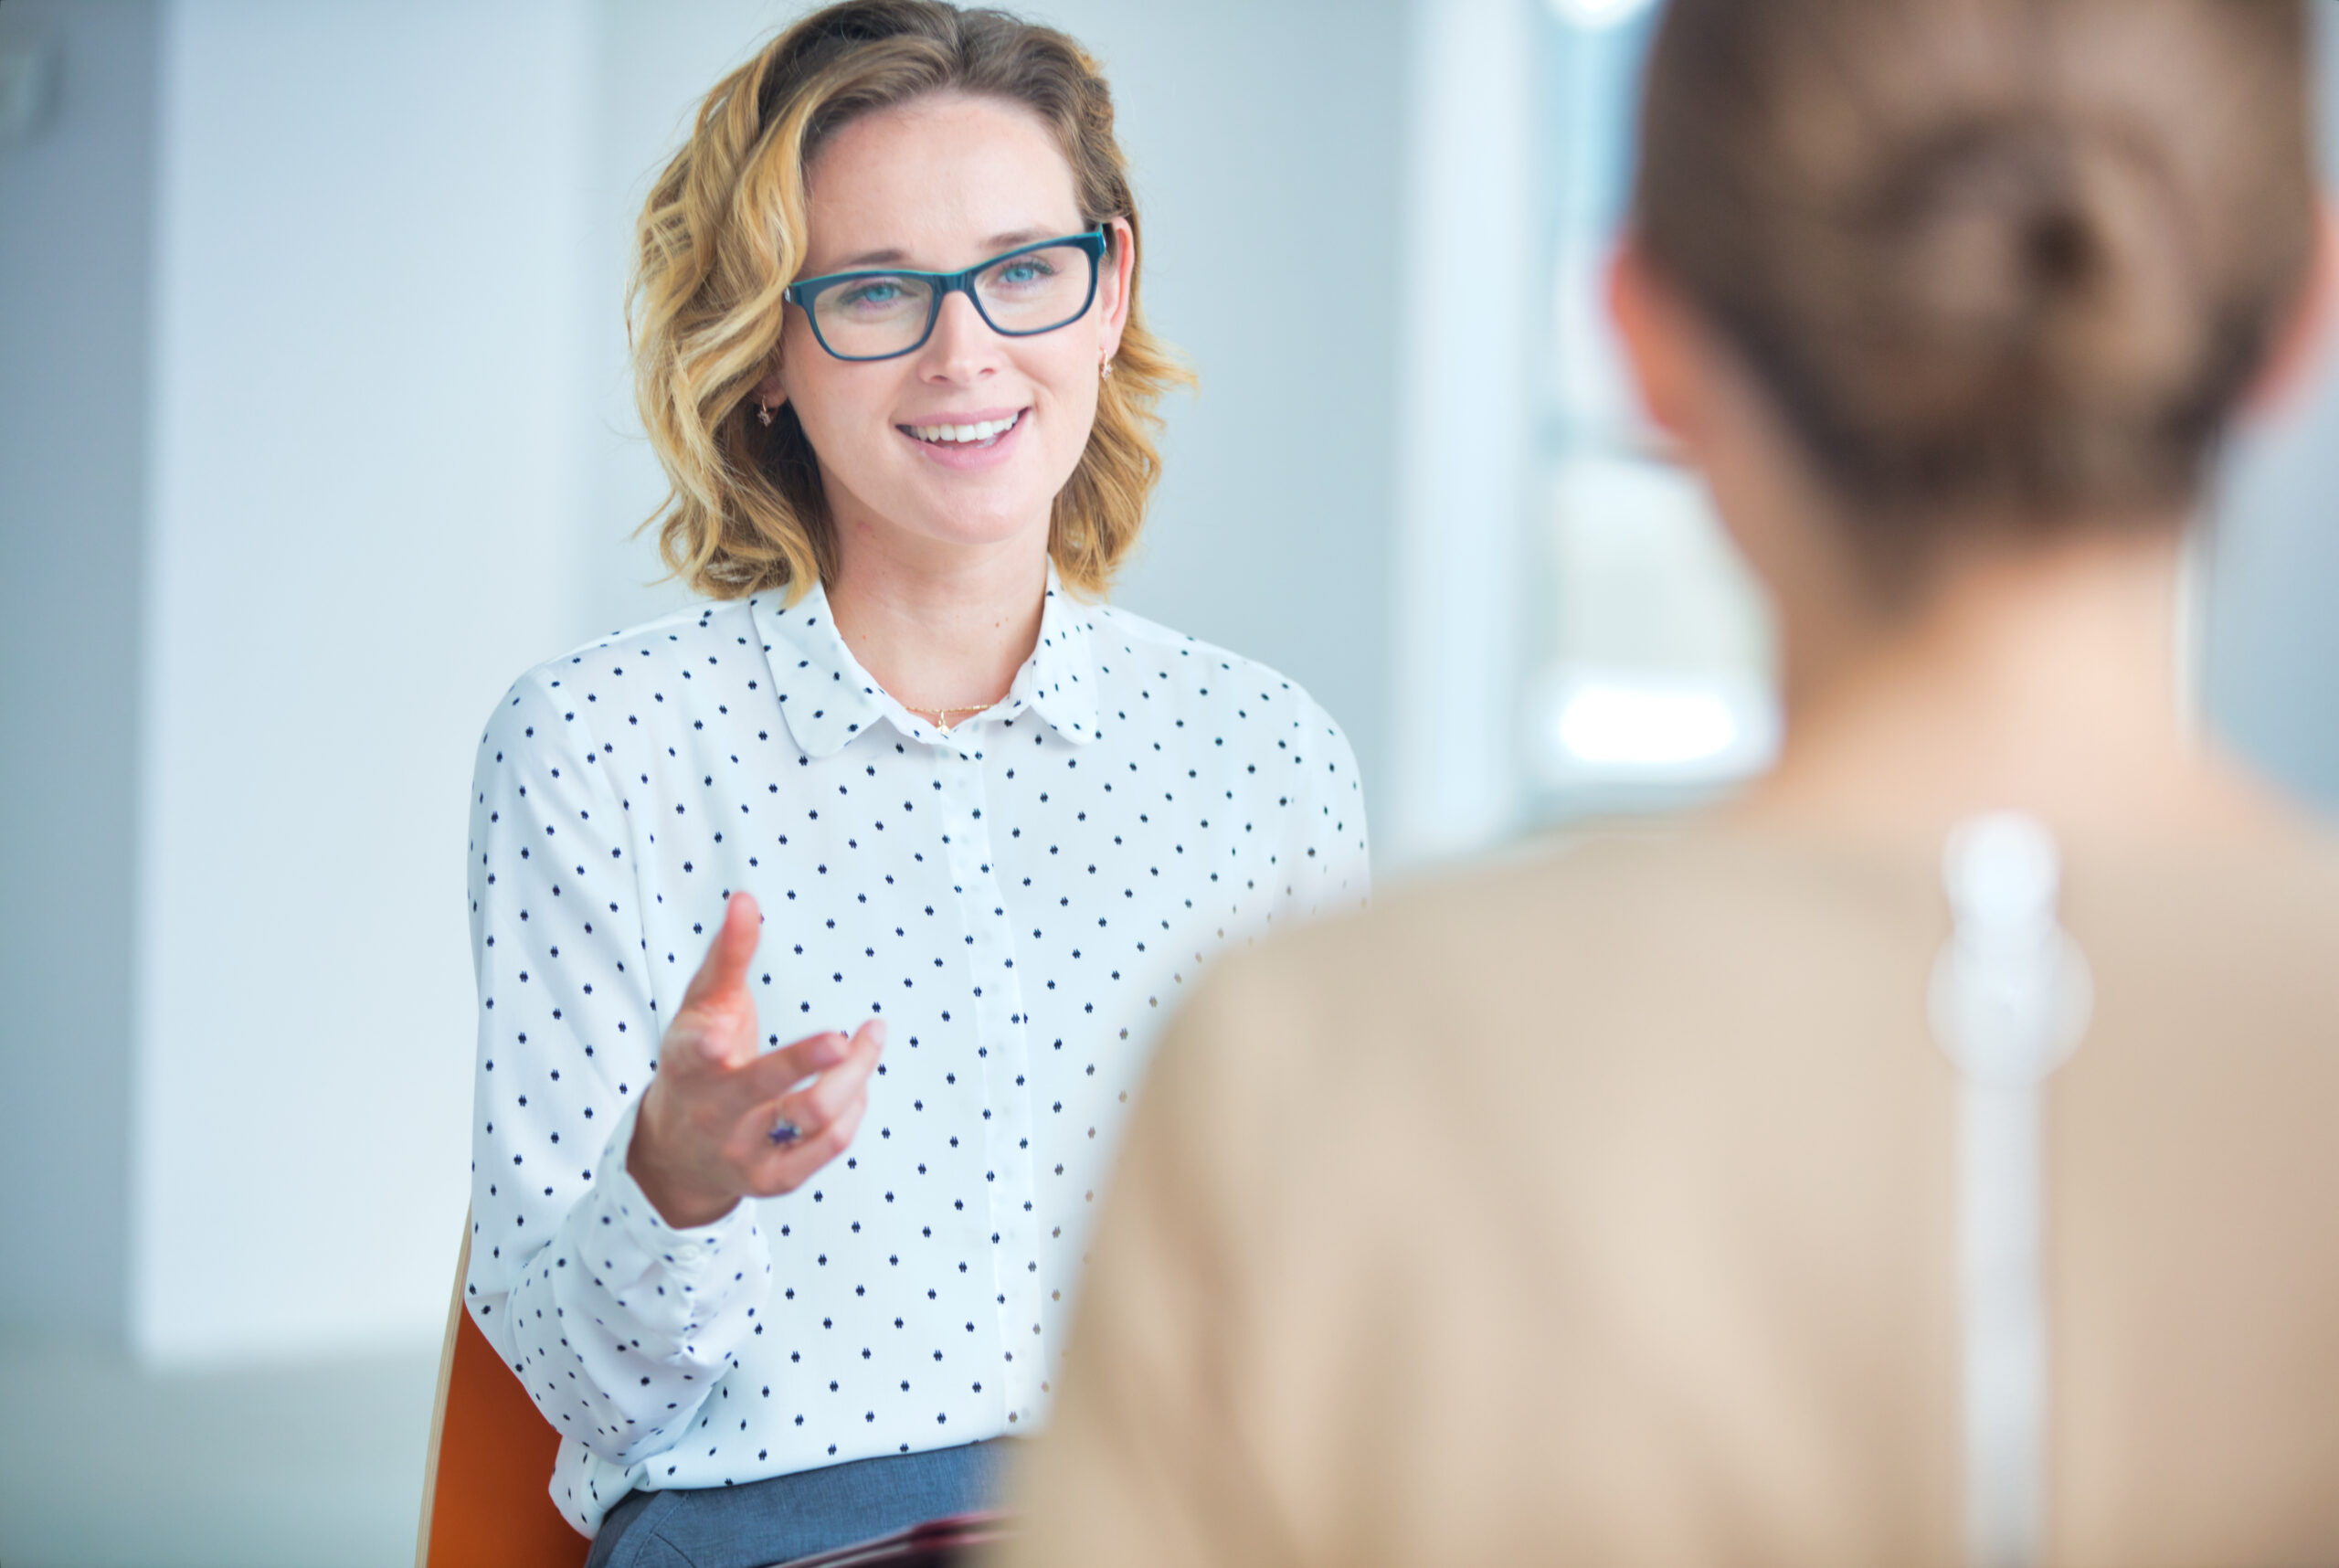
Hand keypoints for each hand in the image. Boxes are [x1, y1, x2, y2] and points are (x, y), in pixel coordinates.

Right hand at [627, 891, 884, 1228]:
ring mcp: (745, 1152)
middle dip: (805, 1062)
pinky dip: (854, 1107)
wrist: (676, 1152)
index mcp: (690, 1065)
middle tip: (846, 1037)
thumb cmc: (698, 1062)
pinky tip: (858, 1082)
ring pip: (813, 1115)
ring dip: (855, 1075)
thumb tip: (745, 898)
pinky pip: (830, 1144)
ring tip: (871, 1039)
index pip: (694, 1056)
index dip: (707, 1049)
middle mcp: (715, 1113)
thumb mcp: (701, 1008)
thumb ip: (727, 955)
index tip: (721, 1042)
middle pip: (765, 1089)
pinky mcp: (775, 1179)